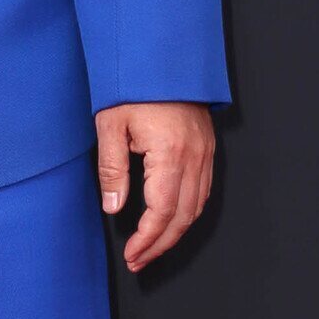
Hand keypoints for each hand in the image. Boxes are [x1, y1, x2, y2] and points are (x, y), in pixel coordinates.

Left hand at [95, 102, 215, 271]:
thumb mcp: (111, 125)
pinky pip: (203, 190)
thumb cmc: (134, 85)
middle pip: (184, 216)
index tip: (133, 254)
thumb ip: (112, 169)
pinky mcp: (207, 148)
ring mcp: (205, 153)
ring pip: (198, 207)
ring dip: (176, 232)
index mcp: (170, 154)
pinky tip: (172, 221)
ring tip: (152, 248)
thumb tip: (113, 206)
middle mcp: (194, 157)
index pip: (162, 211)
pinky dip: (189, 212)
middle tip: (140, 261)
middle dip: (161, 244)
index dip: (148, 239)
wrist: (163, 56)